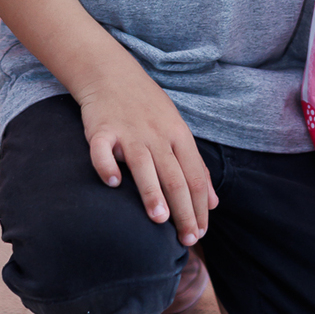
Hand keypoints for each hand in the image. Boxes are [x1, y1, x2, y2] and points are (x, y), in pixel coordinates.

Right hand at [79, 54, 217, 246]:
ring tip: (159, 219)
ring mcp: (129, 132)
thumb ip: (196, 167)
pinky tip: (113, 184)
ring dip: (152, 192)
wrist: (112, 74)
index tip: (200, 234)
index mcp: (178, 135)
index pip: (194, 176)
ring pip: (143, 165)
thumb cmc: (148, 108)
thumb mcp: (178, 131)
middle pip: (174, 176)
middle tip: (187, 239)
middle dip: (183, 209)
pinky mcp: (101, 130)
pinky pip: (102, 151)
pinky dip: (106, 167)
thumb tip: (213, 204)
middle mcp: (156, 135)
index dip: (199, 206)